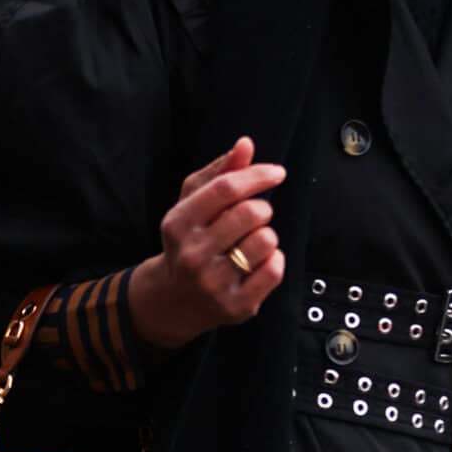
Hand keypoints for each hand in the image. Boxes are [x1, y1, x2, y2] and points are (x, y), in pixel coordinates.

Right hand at [126, 138, 286, 350]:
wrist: (174, 299)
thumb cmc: (188, 242)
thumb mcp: (192, 204)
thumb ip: (219, 172)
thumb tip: (245, 145)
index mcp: (179, 223)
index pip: (226, 189)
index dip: (257, 175)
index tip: (276, 173)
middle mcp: (193, 254)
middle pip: (250, 213)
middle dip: (262, 209)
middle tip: (255, 216)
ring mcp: (214, 283)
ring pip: (266, 241)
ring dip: (267, 235)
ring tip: (253, 242)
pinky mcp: (236, 305)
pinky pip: (274, 270)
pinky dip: (274, 260)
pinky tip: (258, 262)